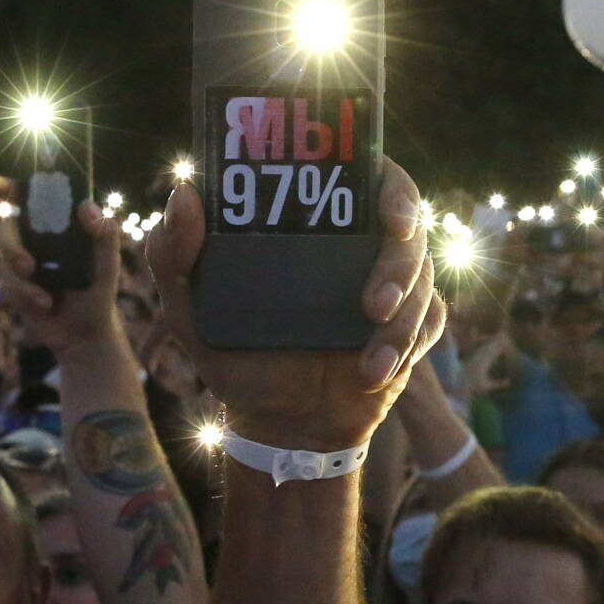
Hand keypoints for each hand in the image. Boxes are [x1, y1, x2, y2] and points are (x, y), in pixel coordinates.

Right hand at [0, 175, 124, 357]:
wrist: (85, 335)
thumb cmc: (99, 294)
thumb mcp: (108, 266)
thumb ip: (104, 236)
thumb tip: (85, 206)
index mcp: (55, 224)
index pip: (25, 197)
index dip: (1, 187)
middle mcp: (34, 238)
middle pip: (4, 227)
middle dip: (10, 246)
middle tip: (29, 267)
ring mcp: (20, 262)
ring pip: (2, 260)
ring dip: (22, 282)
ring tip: (47, 300)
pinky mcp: (12, 286)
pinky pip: (4, 285)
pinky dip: (24, 296)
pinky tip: (44, 305)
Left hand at [146, 157, 443, 451]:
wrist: (279, 425)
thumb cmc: (235, 356)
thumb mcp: (189, 311)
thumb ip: (172, 255)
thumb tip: (185, 192)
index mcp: (313, 224)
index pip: (367, 178)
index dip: (393, 187)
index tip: (392, 216)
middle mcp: (357, 245)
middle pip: (408, 228)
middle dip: (399, 265)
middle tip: (374, 305)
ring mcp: (390, 284)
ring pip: (423, 278)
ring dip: (403, 321)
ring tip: (370, 363)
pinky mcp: (411, 325)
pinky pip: (431, 321)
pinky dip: (409, 347)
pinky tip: (376, 372)